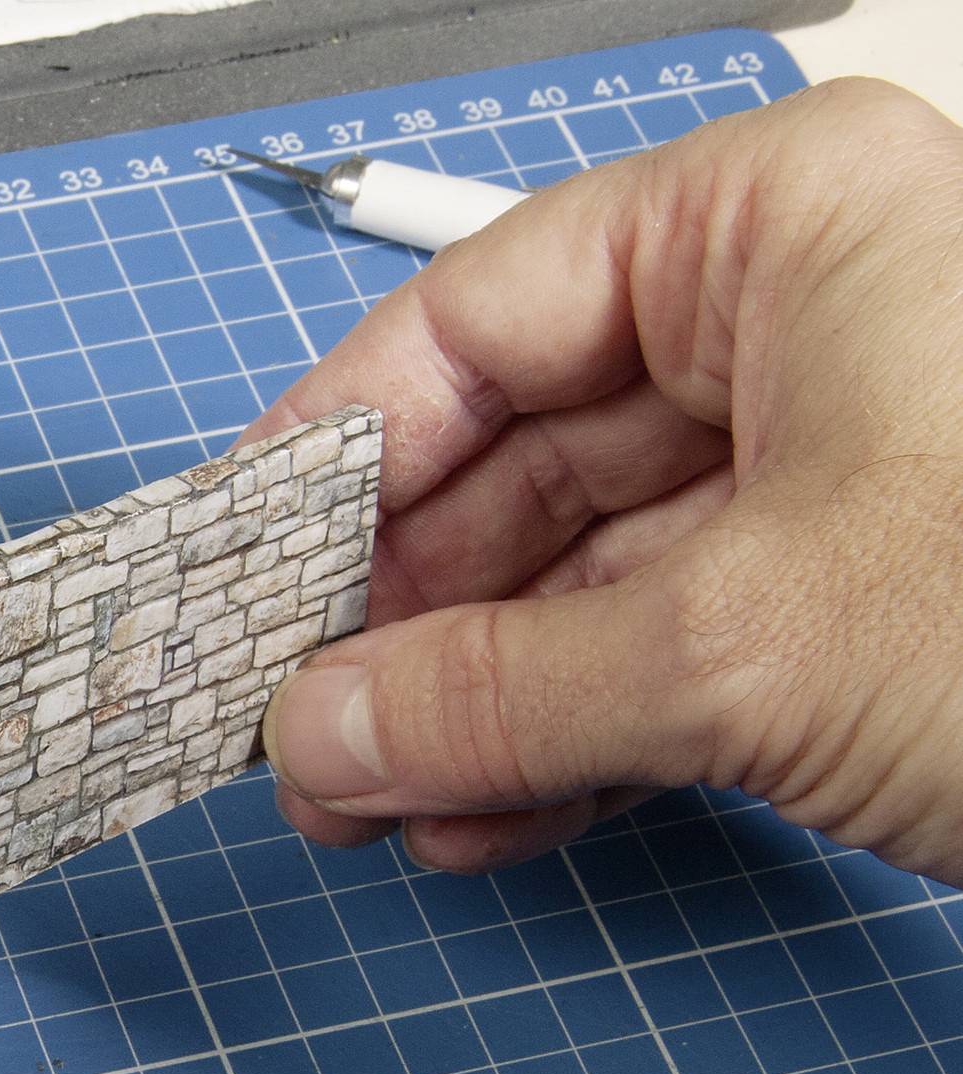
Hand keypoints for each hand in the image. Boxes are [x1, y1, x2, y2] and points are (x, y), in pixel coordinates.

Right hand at [247, 79, 962, 883]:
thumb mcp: (745, 645)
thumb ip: (492, 690)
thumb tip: (315, 734)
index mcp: (782, 228)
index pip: (483, 313)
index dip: (341, 450)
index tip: (243, 565)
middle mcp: (802, 325)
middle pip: (523, 459)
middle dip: (403, 618)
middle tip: (301, 729)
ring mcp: (835, 468)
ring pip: (584, 575)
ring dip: (469, 703)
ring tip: (374, 802)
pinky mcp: (858, 600)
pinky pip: (660, 654)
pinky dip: (566, 741)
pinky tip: (483, 819)